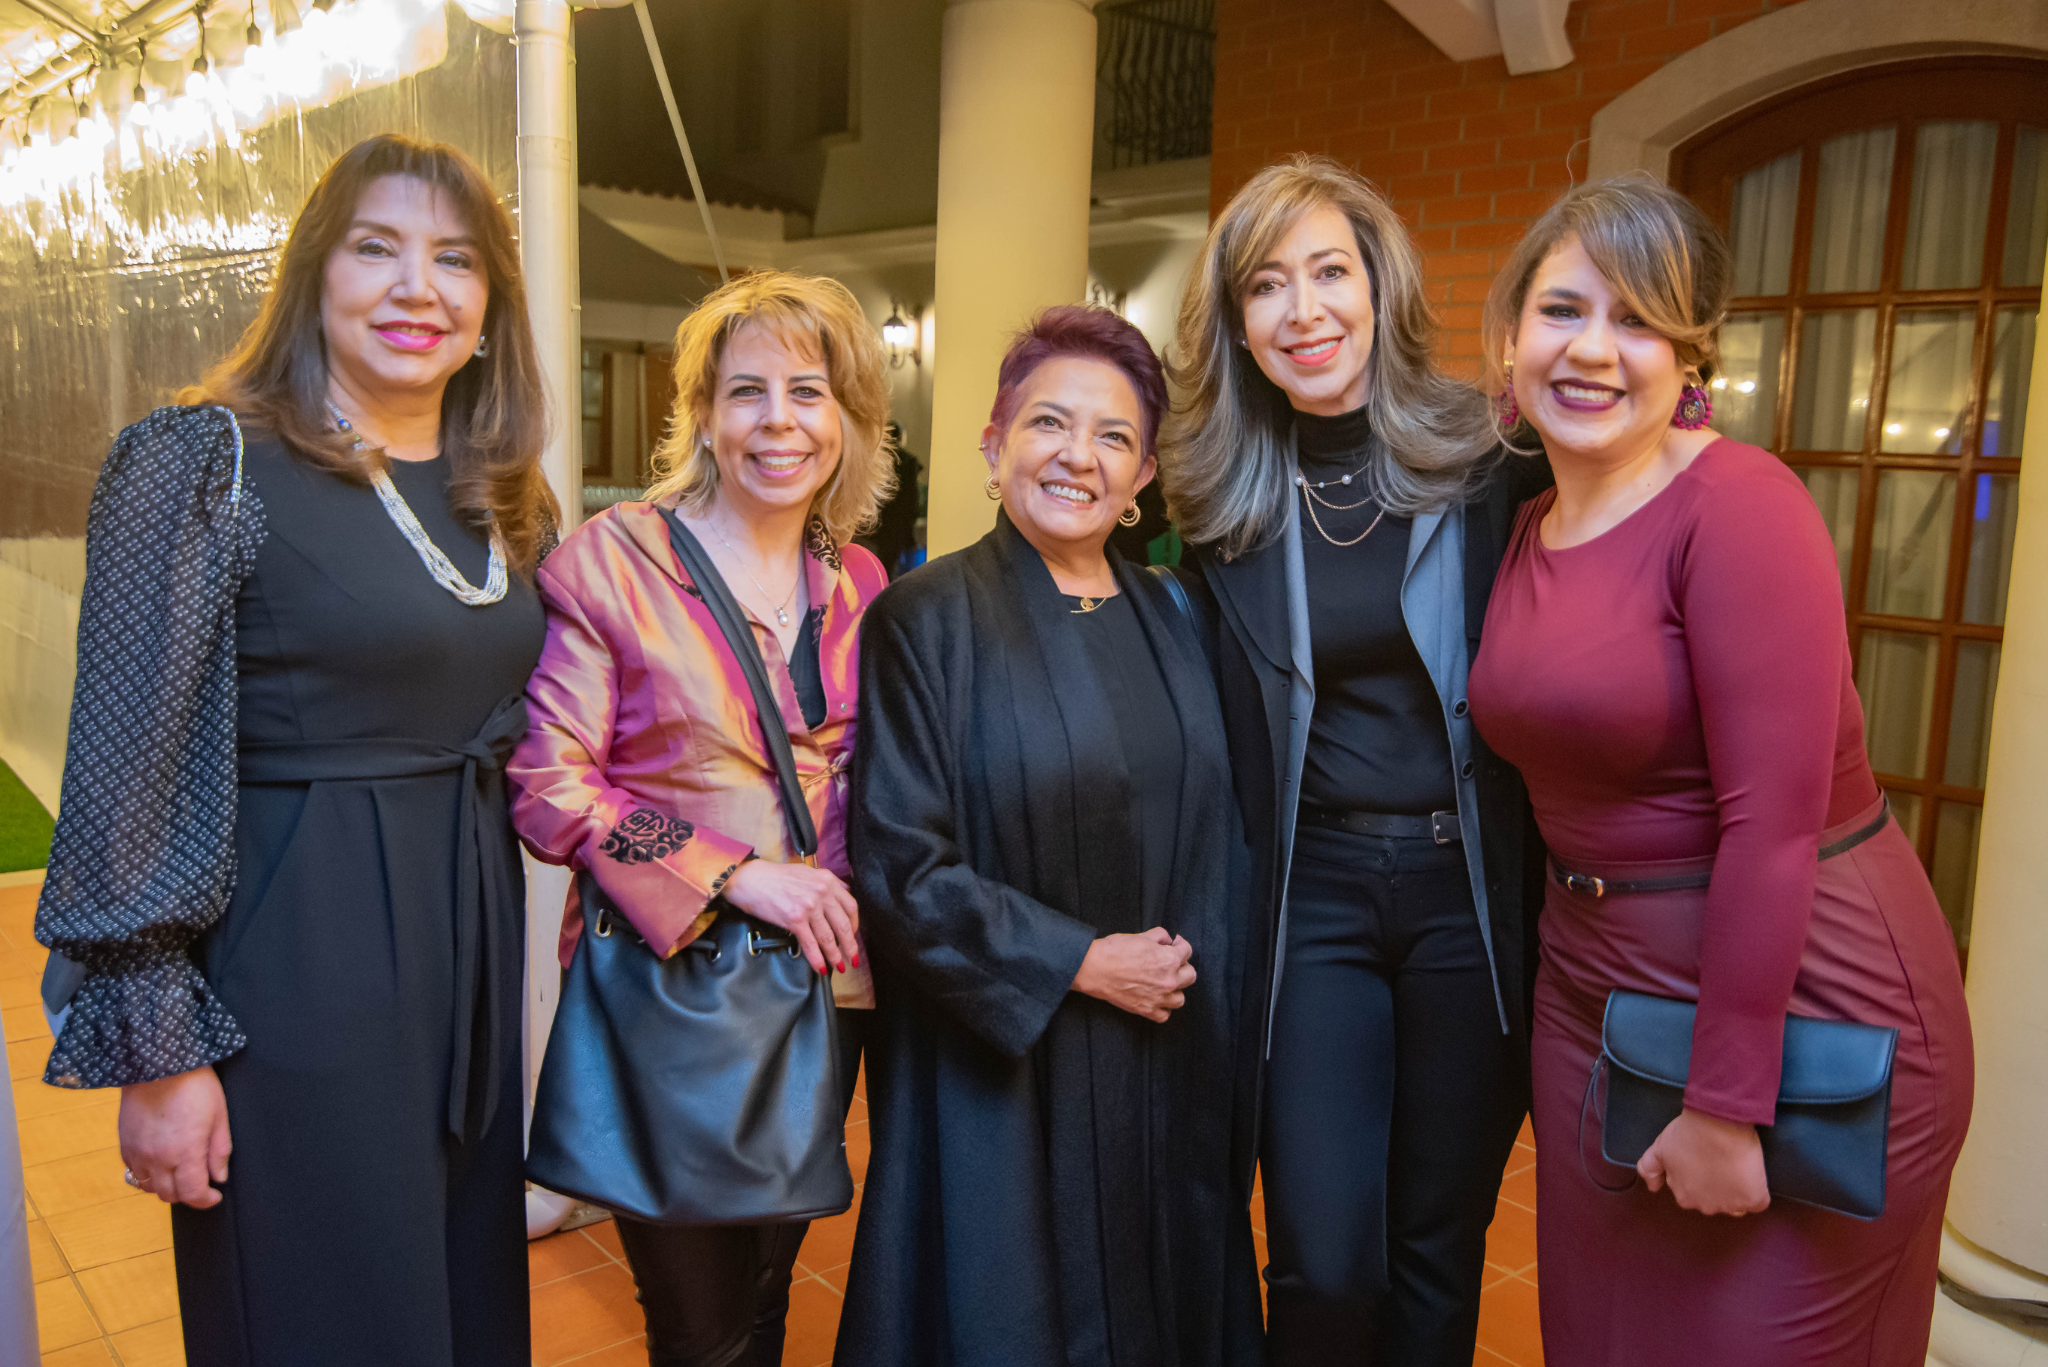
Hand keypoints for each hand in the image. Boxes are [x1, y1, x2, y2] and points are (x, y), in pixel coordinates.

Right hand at [118, 1066, 231, 1208]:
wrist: (159, 1063)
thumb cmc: (194, 1085)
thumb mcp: (219, 1116)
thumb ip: (219, 1150)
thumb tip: (219, 1177)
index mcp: (185, 1152)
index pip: (192, 1193)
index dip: (206, 1200)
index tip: (214, 1196)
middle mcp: (158, 1158)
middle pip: (169, 1195)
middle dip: (187, 1194)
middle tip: (199, 1183)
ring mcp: (137, 1152)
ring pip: (149, 1187)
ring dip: (166, 1186)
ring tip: (180, 1173)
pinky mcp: (124, 1144)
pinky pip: (133, 1172)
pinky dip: (148, 1174)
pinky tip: (160, 1162)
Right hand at [721, 859, 860, 975]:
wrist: (751, 880)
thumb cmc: (776, 877)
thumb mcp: (808, 872)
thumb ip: (827, 883)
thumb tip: (844, 892)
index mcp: (827, 881)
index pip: (851, 907)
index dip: (855, 925)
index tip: (853, 935)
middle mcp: (821, 893)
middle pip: (844, 925)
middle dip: (850, 946)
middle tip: (852, 957)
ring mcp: (809, 907)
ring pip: (828, 937)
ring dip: (835, 955)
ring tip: (839, 965)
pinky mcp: (795, 920)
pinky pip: (810, 944)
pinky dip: (817, 959)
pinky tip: (821, 967)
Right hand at [1071, 928, 1195, 1022]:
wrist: (1094, 968)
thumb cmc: (1115, 950)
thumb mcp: (1141, 936)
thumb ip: (1160, 936)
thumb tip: (1167, 940)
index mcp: (1170, 959)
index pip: (1188, 951)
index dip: (1180, 945)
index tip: (1175, 945)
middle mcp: (1169, 980)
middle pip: (1190, 976)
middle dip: (1183, 966)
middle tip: (1171, 963)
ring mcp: (1159, 998)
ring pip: (1180, 999)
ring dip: (1175, 990)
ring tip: (1164, 983)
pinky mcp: (1146, 1010)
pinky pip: (1165, 1015)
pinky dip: (1162, 1009)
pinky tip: (1156, 999)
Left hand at [1639, 1107, 1769, 1215]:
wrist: (1716, 1122)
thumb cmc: (1688, 1133)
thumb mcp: (1659, 1148)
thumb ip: (1649, 1169)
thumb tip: (1653, 1188)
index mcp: (1683, 1196)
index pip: (1694, 1195)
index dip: (1701, 1178)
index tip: (1705, 1161)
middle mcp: (1705, 1206)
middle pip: (1714, 1202)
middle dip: (1717, 1186)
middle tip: (1720, 1161)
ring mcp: (1730, 1205)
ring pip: (1736, 1205)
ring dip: (1737, 1190)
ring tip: (1737, 1166)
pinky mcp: (1752, 1199)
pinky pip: (1758, 1202)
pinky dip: (1757, 1191)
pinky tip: (1752, 1174)